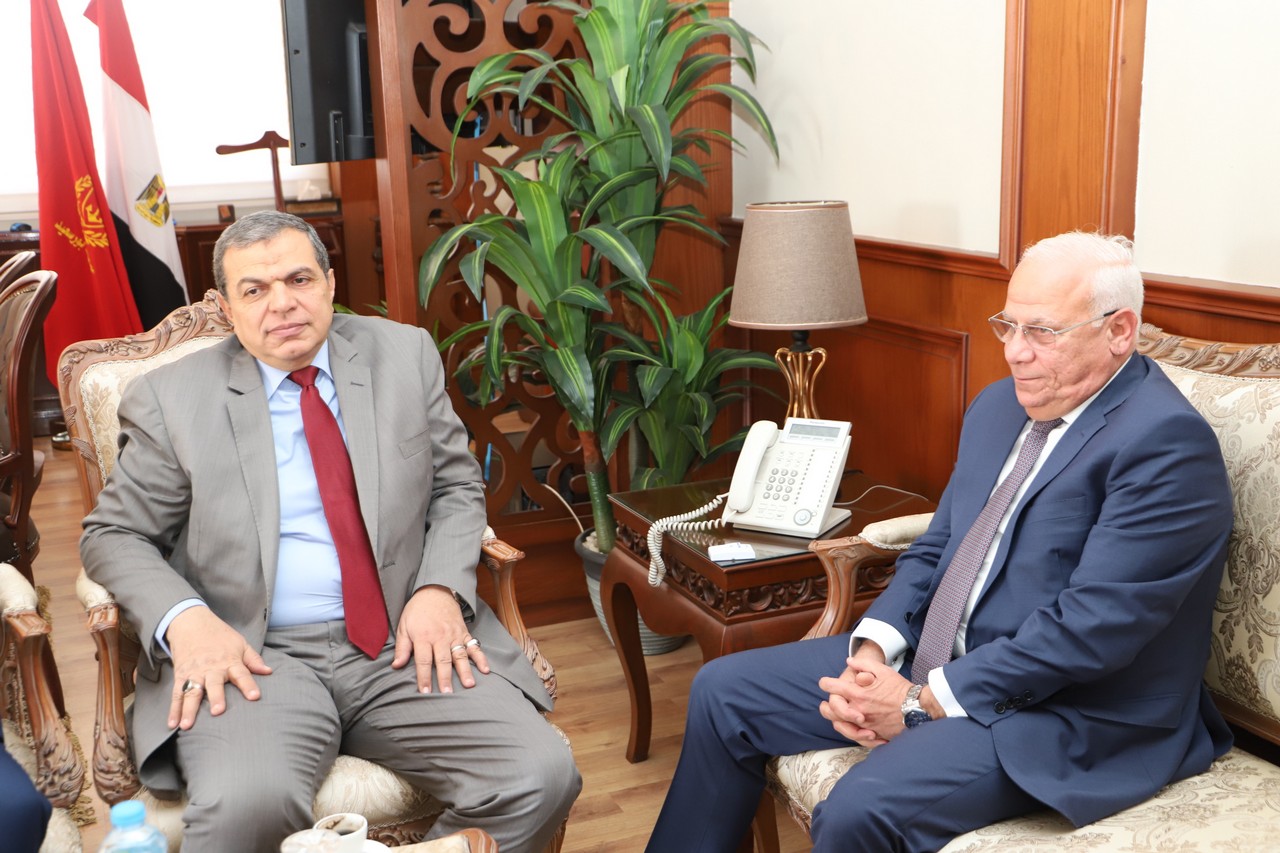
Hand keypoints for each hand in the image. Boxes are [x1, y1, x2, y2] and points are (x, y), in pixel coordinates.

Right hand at [165, 606, 271, 729]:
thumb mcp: (240, 643)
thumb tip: (268, 671)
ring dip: (189, 709)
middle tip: (217, 712)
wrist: (191, 623)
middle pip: (214, 685)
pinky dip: (173, 710)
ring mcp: (194, 672)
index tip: (254, 696)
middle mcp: (211, 668)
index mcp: (229, 661)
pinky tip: (172, 724)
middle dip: (216, 698)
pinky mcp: (180, 675)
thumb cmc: (220, 635)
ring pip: (191, 692)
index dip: (248, 685)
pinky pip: (176, 694)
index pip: (242, 674)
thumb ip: (253, 660)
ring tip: (187, 726)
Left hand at [392, 585, 488, 692]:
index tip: (425, 692)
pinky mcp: (464, 633)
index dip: (424, 677)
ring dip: (465, 670)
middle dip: (445, 678)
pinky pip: (474, 646)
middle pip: (443, 660)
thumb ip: (402, 647)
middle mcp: (440, 636)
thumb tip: (396, 666)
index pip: (424, 660)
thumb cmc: (417, 611)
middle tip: (447, 694)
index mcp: (423, 636)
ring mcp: (454, 635)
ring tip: (469, 685)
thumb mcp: (404, 626)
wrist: (435, 592)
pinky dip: (481, 657)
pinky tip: (485, 669)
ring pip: (460, 655)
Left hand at [818, 656, 911, 746]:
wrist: (917, 708)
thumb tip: (849, 662)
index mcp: (859, 694)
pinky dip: (850, 732)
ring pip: (841, 726)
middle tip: (824, 704)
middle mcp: (859, 710)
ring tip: (834, 716)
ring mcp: (865, 724)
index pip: (834, 688)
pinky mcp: (873, 734)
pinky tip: (850, 728)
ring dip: (835, 720)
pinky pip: (856, 737)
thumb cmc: (900, 689)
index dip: (826, 683)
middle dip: (826, 706)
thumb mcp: (882, 671)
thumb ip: (863, 664)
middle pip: (832, 710)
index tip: (824, 682)